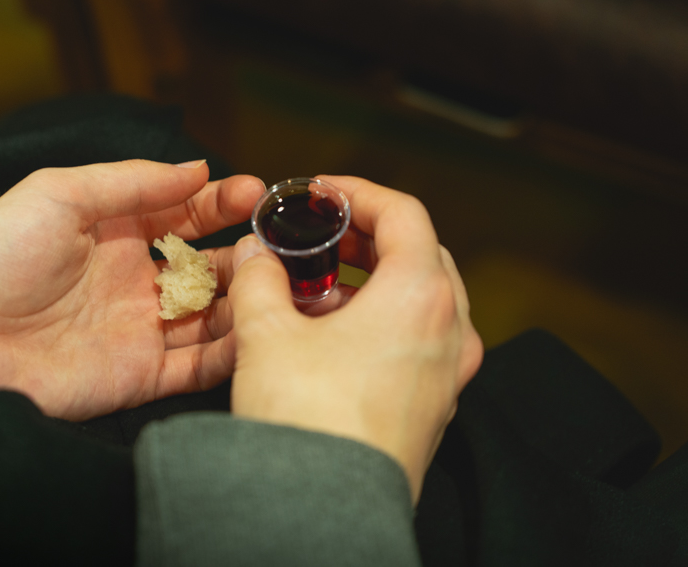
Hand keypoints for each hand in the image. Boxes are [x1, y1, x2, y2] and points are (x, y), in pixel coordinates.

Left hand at [0, 160, 265, 420]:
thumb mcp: (60, 193)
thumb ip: (132, 181)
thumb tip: (199, 167)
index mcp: (117, 232)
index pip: (185, 213)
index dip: (222, 202)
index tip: (257, 193)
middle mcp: (136, 279)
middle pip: (209, 265)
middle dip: (246, 252)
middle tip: (275, 245)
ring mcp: (140, 328)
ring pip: (213, 315)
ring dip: (246, 300)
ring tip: (276, 284)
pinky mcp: (140, 375)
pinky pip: (198, 366)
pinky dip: (230, 352)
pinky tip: (258, 331)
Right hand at [226, 175, 482, 502]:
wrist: (326, 510)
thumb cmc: (308, 419)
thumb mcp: (266, 334)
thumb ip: (258, 279)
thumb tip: (254, 257)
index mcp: (421, 295)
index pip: (404, 213)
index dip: (357, 193)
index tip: (321, 192)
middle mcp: (450, 330)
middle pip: (420, 253)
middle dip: (367, 237)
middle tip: (320, 235)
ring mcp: (449, 372)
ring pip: (422, 299)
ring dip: (374, 281)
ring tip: (318, 288)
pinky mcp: (435, 406)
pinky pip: (419, 341)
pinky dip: (383, 321)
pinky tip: (334, 336)